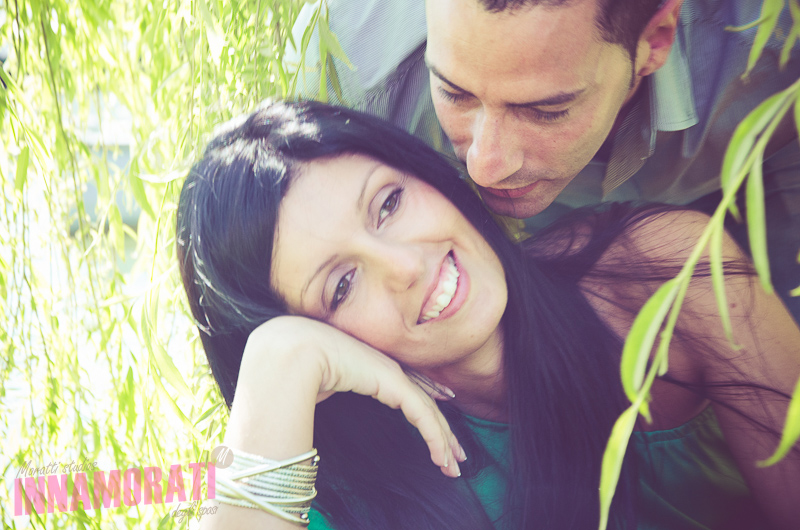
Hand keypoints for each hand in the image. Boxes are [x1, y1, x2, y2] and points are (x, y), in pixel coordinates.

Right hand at [245, 316, 465, 476]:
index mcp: (371, 365)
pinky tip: (440, 458)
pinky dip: (434, 438)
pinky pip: (422, 415)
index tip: (440, 429)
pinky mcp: (394, 383)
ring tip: (453, 467)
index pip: (409, 390)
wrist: (292, 350)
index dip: (428, 409)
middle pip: (425, 402)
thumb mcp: (321, 380)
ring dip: (443, 441)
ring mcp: (392, 373)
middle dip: (443, 431)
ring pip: (428, 412)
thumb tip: (321, 396)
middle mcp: (387, 367)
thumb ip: (331, 386)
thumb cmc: (295, 365)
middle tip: (456, 457)